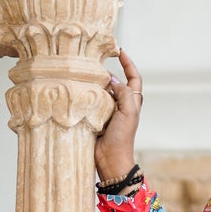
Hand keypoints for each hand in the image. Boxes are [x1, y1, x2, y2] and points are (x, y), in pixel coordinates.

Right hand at [95, 48, 141, 181]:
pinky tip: (77, 88)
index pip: (133, 78)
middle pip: (115, 81)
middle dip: (107, 70)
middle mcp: (120, 105)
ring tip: (84, 72)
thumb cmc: (122, 138)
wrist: (110, 160)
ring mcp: (107, 111)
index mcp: (132, 102)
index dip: (128, 63)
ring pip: (101, 90)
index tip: (119, 51)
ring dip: (94, 82)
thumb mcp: (128, 113)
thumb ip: (124, 93)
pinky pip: (89, 101)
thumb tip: (113, 79)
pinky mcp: (94, 117)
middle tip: (94, 61)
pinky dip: (85, 93)